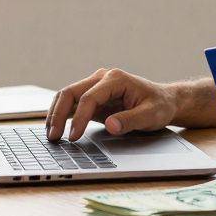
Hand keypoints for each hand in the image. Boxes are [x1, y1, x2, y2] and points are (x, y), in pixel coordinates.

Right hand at [46, 68, 175, 140]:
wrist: (164, 100)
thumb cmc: (159, 106)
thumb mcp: (151, 115)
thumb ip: (131, 120)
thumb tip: (110, 125)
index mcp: (115, 79)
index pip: (89, 97)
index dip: (79, 118)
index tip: (74, 136)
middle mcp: (102, 79)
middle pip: (71, 92)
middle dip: (58, 114)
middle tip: (53, 136)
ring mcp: (95, 86)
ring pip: (67, 96)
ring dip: (56, 114)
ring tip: (51, 135)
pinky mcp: (93, 97)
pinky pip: (72, 103)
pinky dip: (61, 115)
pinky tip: (56, 129)